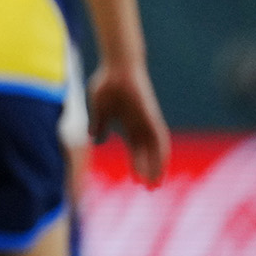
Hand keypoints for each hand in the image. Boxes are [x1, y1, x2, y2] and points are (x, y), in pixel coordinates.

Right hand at [89, 60, 168, 186]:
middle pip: (147, 153)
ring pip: (155, 149)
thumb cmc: (107, 84)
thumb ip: (100, 124)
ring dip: (156, 166)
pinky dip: (161, 151)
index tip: (136, 181)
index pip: (135, 150)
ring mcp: (147, 121)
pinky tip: (161, 163)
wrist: (118, 67)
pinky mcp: (151, 116)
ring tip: (155, 183)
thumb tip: (94, 138)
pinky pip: (160, 137)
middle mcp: (141, 126)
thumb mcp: (100, 109)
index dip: (136, 165)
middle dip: (149, 171)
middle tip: (150, 189)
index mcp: (128, 125)